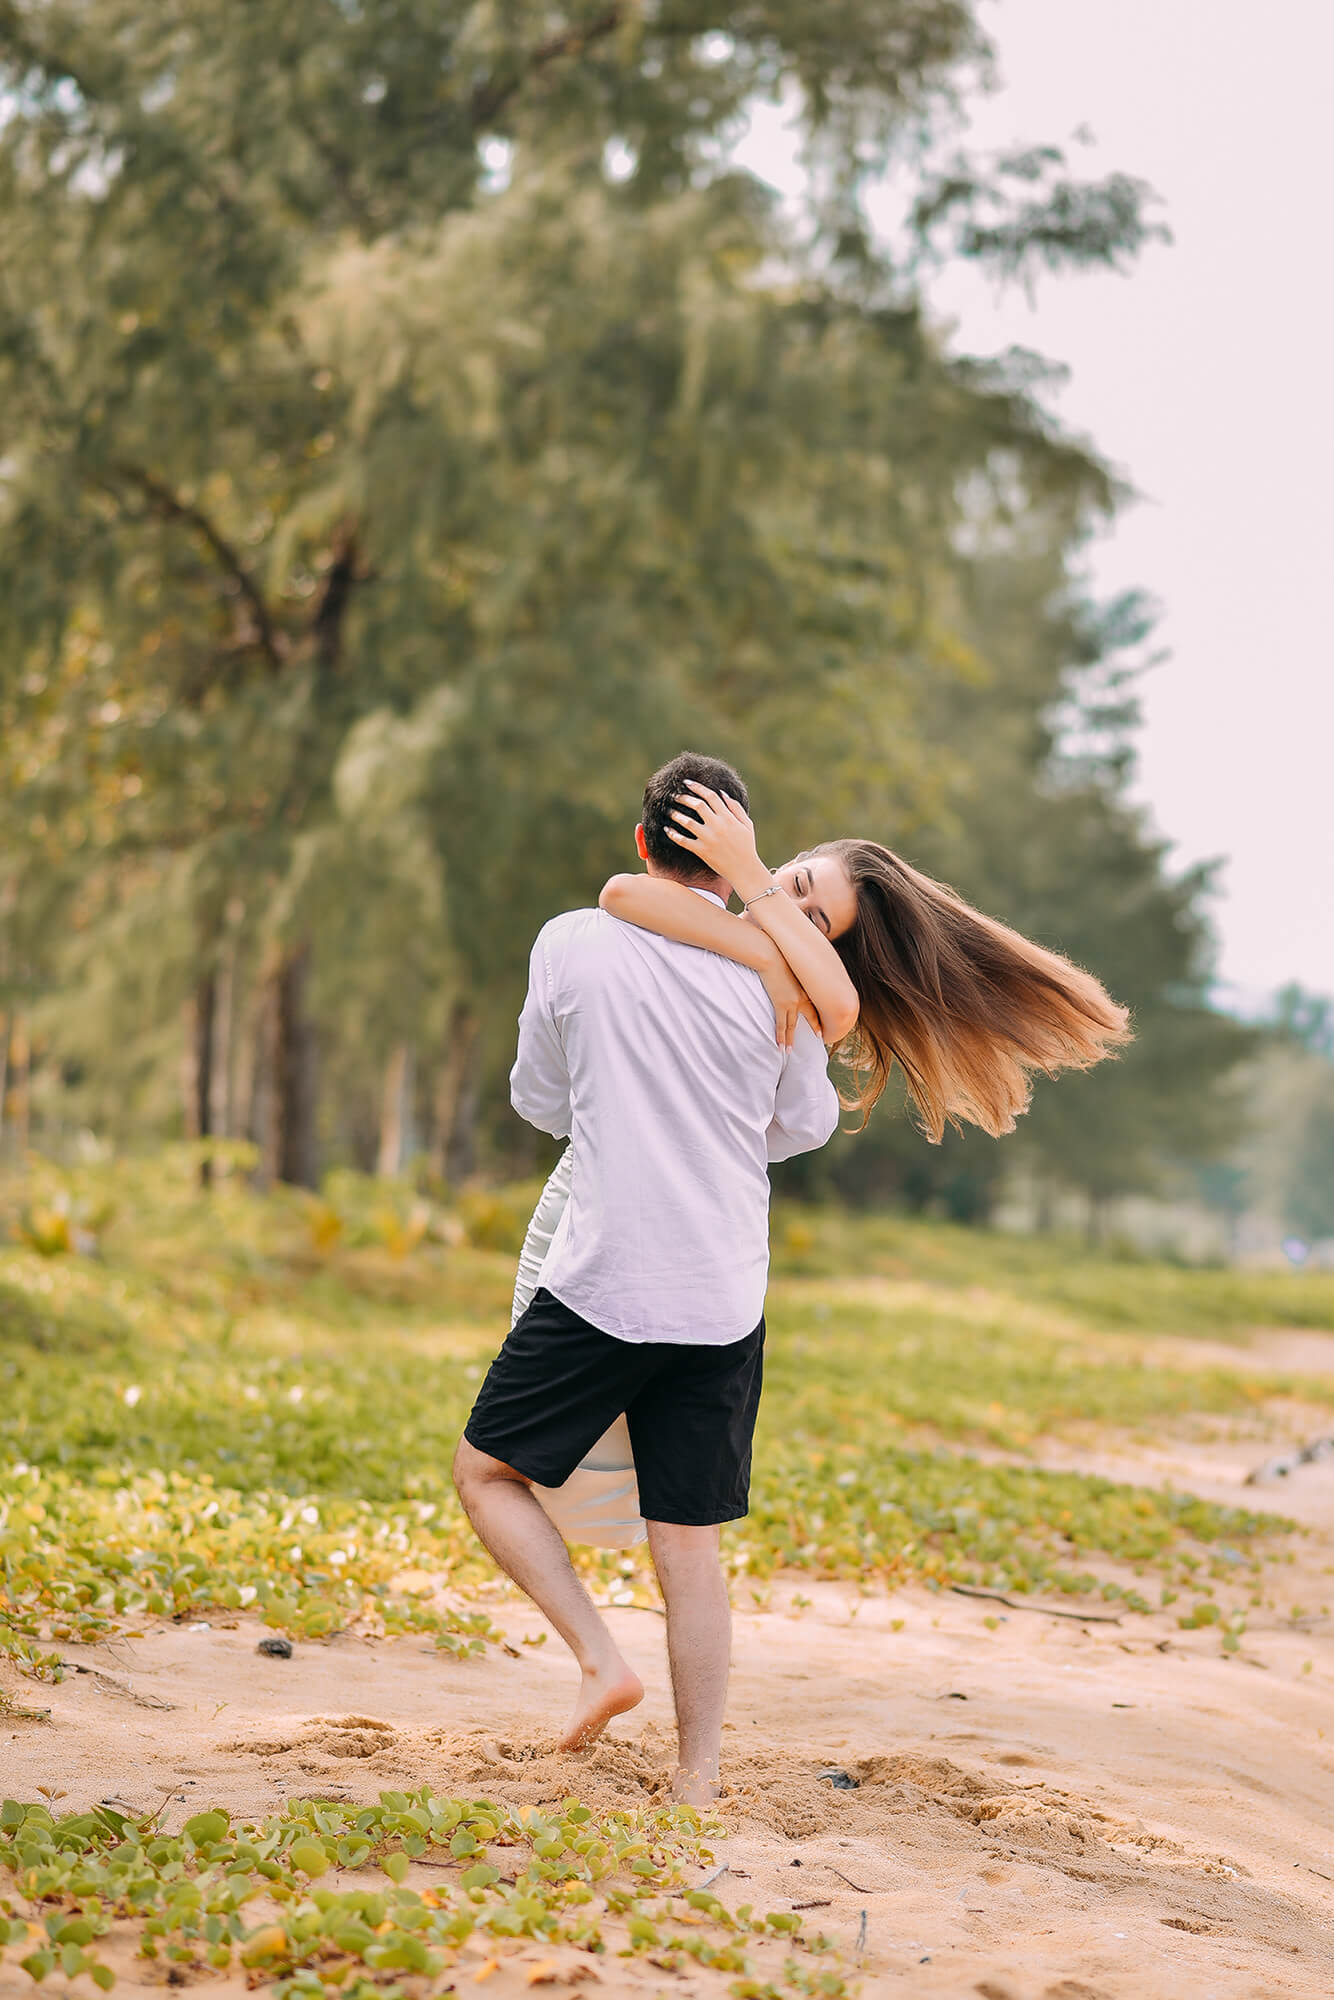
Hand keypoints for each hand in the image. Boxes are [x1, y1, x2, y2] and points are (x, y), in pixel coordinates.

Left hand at [665, 782, 770, 900]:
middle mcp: (718, 826)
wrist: (744, 870)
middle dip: (684, 798)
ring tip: (669, 811)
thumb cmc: (747, 846)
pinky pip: (684, 841)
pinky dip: (673, 835)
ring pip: (688, 822)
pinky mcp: (702, 851)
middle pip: (698, 806)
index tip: (686, 782)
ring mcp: (709, 839)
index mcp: (729, 818)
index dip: (697, 787)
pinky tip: (666, 830)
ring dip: (676, 814)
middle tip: (675, 795)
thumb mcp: (747, 824)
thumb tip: (722, 793)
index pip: (711, 796)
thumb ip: (736, 808)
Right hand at [757, 951, 822, 1050]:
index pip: (816, 1006)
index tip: (823, 1022)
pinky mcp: (780, 1003)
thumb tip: (796, 978)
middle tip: (819, 1038)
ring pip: (792, 1026)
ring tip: (789, 1051)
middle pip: (809, 1017)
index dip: (819, 1016)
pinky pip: (780, 1024)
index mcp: (807, 989)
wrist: (771, 957)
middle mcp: (802, 998)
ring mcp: (792, 1002)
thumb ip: (797, 976)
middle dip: (814, 1028)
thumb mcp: (794, 967)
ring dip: (790, 1039)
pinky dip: (780, 1036)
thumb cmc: (779, 959)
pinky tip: (780, 1045)